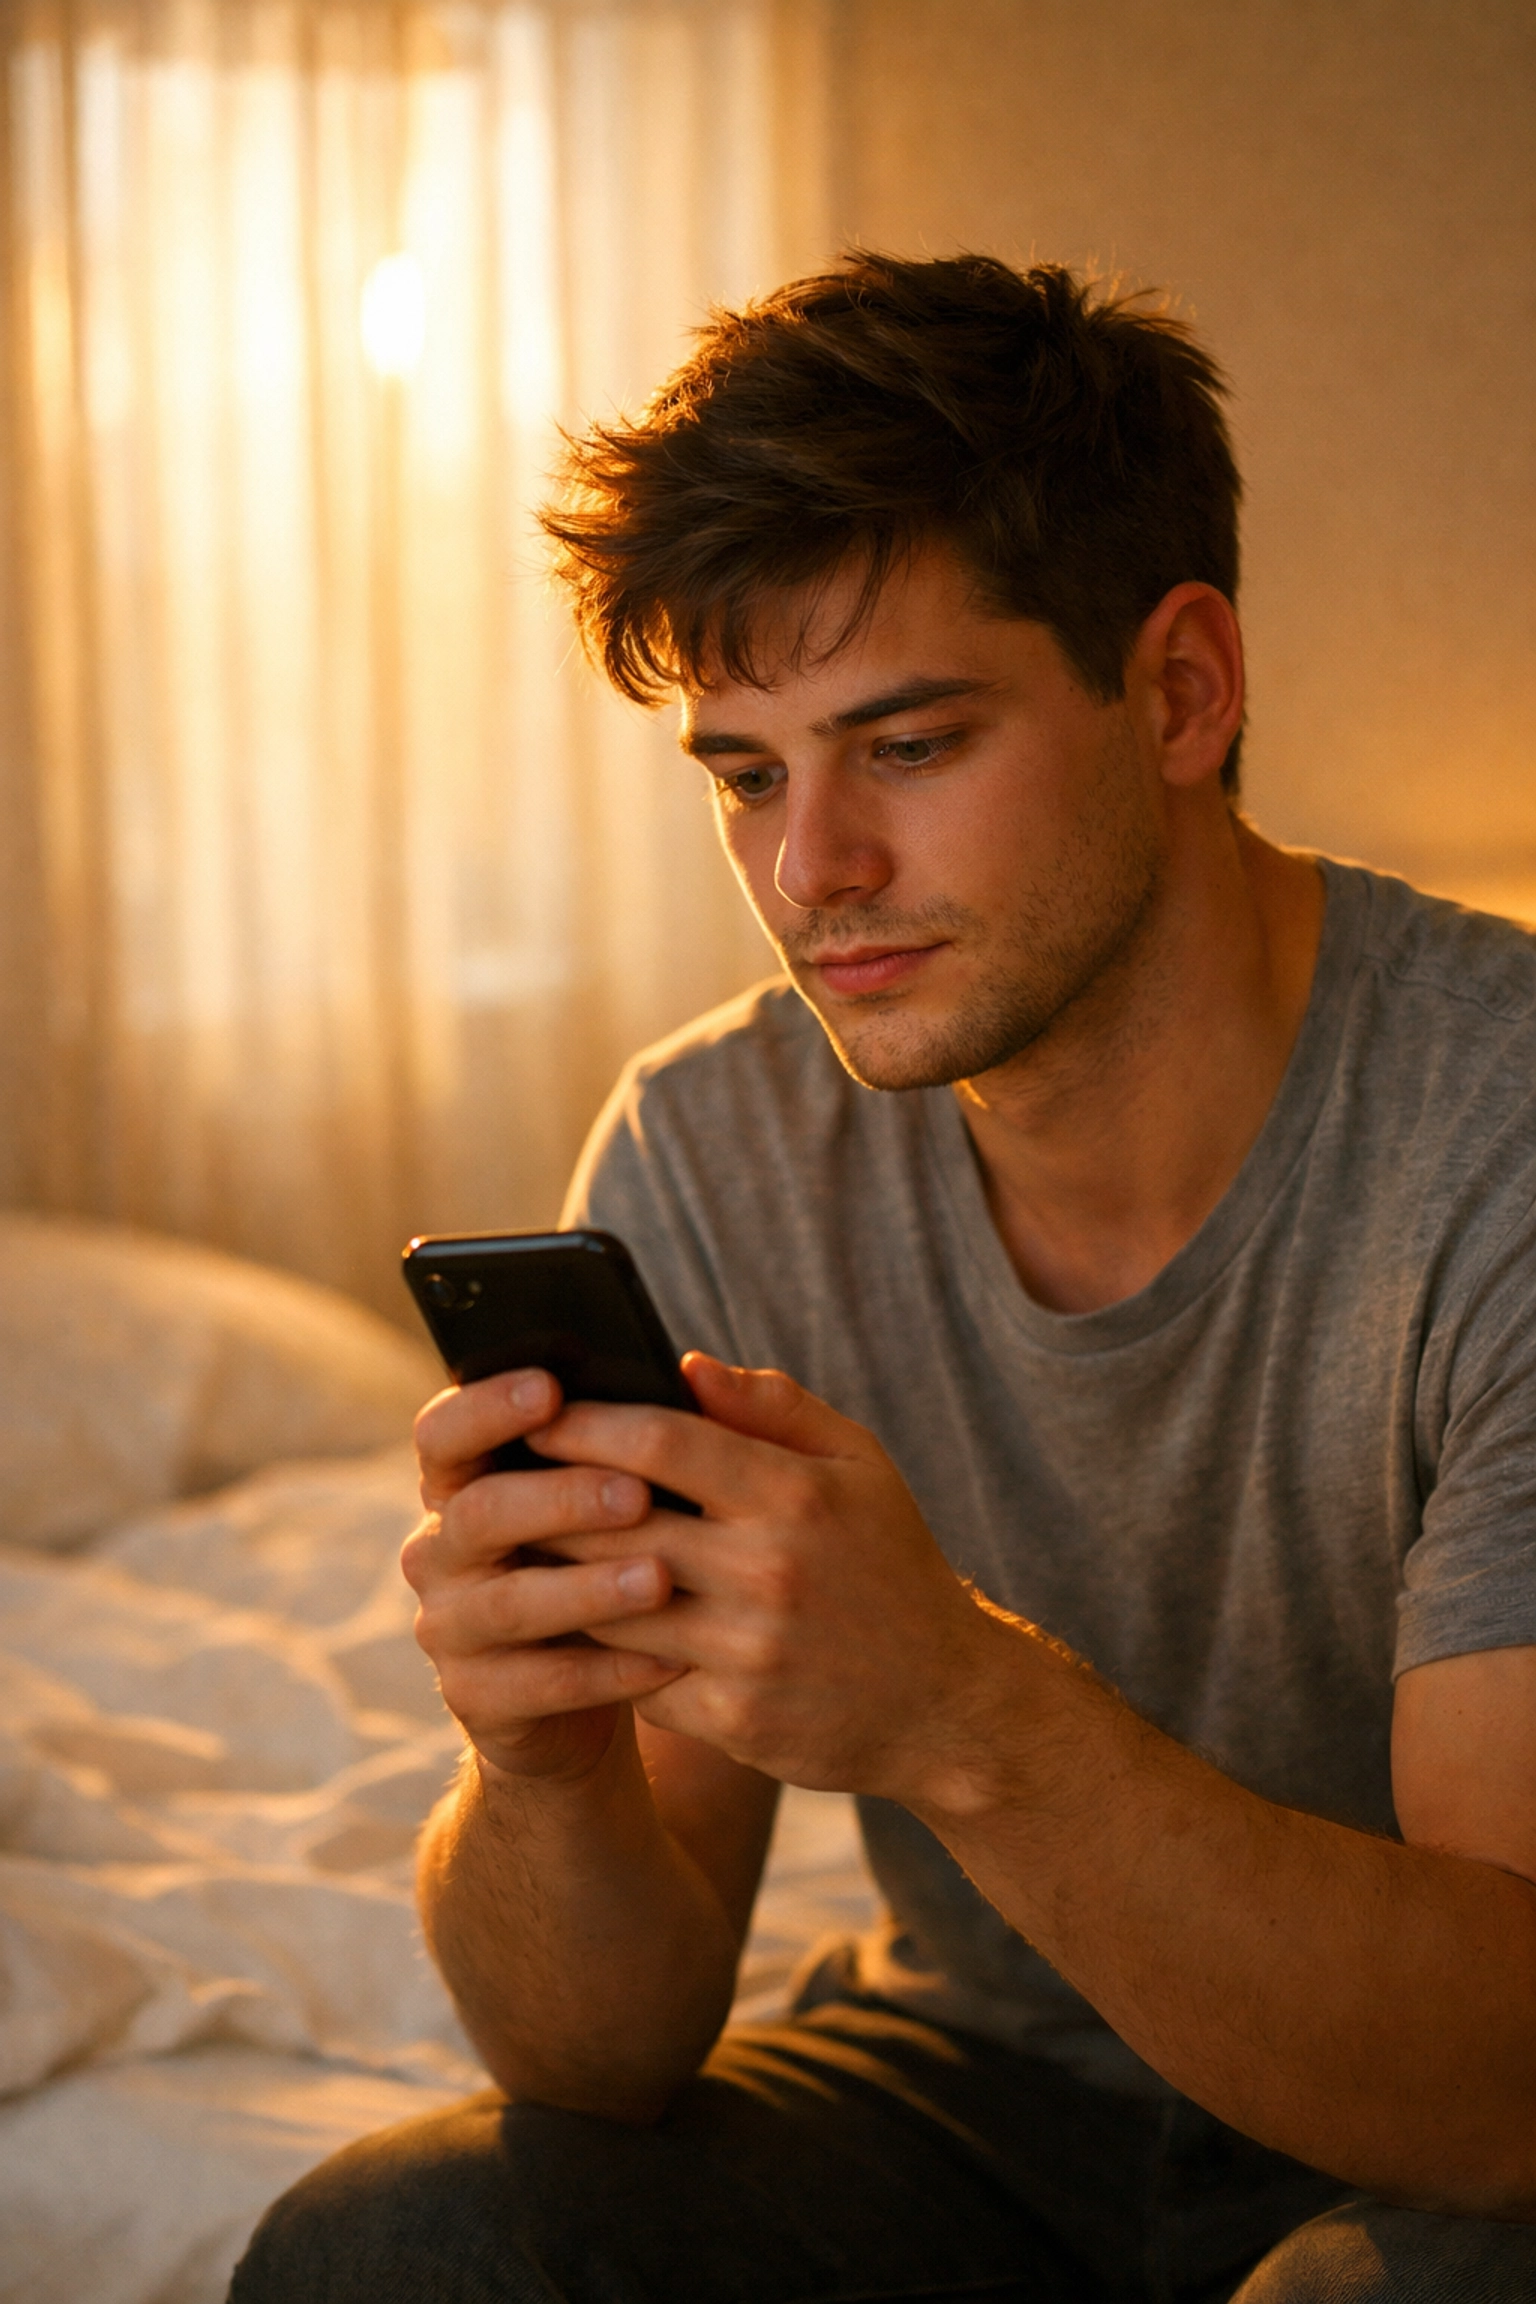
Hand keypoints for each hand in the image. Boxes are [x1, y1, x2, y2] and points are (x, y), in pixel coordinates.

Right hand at [402, 1370, 684, 1781]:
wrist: (593, 1684)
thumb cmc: (614, 1556)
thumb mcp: (626, 1494)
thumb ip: (653, 1434)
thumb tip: (698, 1370)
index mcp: (465, 1481)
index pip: (443, 1432)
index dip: (487, 1407)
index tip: (551, 1387)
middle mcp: (442, 1548)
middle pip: (478, 1512)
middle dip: (559, 1499)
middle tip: (639, 1494)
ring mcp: (450, 1626)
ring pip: (507, 1604)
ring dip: (587, 1589)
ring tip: (662, 1579)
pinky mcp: (476, 1697)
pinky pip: (536, 1684)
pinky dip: (606, 1671)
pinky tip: (669, 1658)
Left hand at [528, 1354, 998, 1802]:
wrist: (950, 1705)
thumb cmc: (892, 1566)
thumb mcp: (861, 1467)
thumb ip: (774, 1408)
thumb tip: (686, 1365)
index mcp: (796, 1496)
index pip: (662, 1441)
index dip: (586, 1423)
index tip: (535, 1412)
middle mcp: (768, 1572)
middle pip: (616, 1524)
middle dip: (546, 1500)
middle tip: (499, 1480)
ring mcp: (749, 1652)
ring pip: (611, 1607)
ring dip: (556, 1580)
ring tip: (517, 1551)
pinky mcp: (735, 1720)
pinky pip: (637, 1680)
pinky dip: (604, 1656)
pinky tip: (575, 1631)